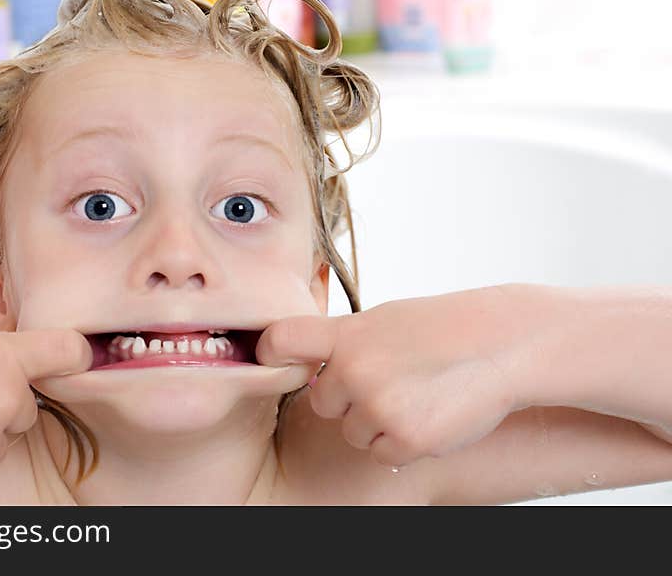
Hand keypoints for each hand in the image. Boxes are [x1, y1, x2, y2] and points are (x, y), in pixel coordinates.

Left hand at [255, 285, 533, 466]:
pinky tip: (429, 413)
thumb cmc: (443, 328)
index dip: (269, 353)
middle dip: (348, 398)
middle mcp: (354, 370)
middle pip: (322, 402)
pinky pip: (381, 453)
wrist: (503, 343)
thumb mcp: (385, 319)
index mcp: (346, 333)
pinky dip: (401, 442)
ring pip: (352, 432)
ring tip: (416, 391)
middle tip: (391, 377)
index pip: (279, 341)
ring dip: (376, 422)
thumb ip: (343, 341)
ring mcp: (378, 407)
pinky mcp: (404, 440)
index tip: (271, 359)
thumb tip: (308, 365)